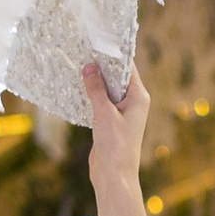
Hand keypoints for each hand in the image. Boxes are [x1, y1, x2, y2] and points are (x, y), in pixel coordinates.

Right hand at [84, 58, 152, 215]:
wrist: (114, 176)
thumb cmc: (116, 147)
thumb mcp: (104, 115)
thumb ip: (97, 90)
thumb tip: (89, 67)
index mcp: (138, 97)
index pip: (127, 67)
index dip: (114, 53)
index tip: (99, 38)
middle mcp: (132, 102)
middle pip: (116, 76)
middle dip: (100, 64)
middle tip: (83, 47)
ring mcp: (121, 111)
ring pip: (106, 88)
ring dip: (93, 79)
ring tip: (76, 62)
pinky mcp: (109, 120)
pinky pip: (99, 100)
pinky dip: (89, 93)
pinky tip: (76, 85)